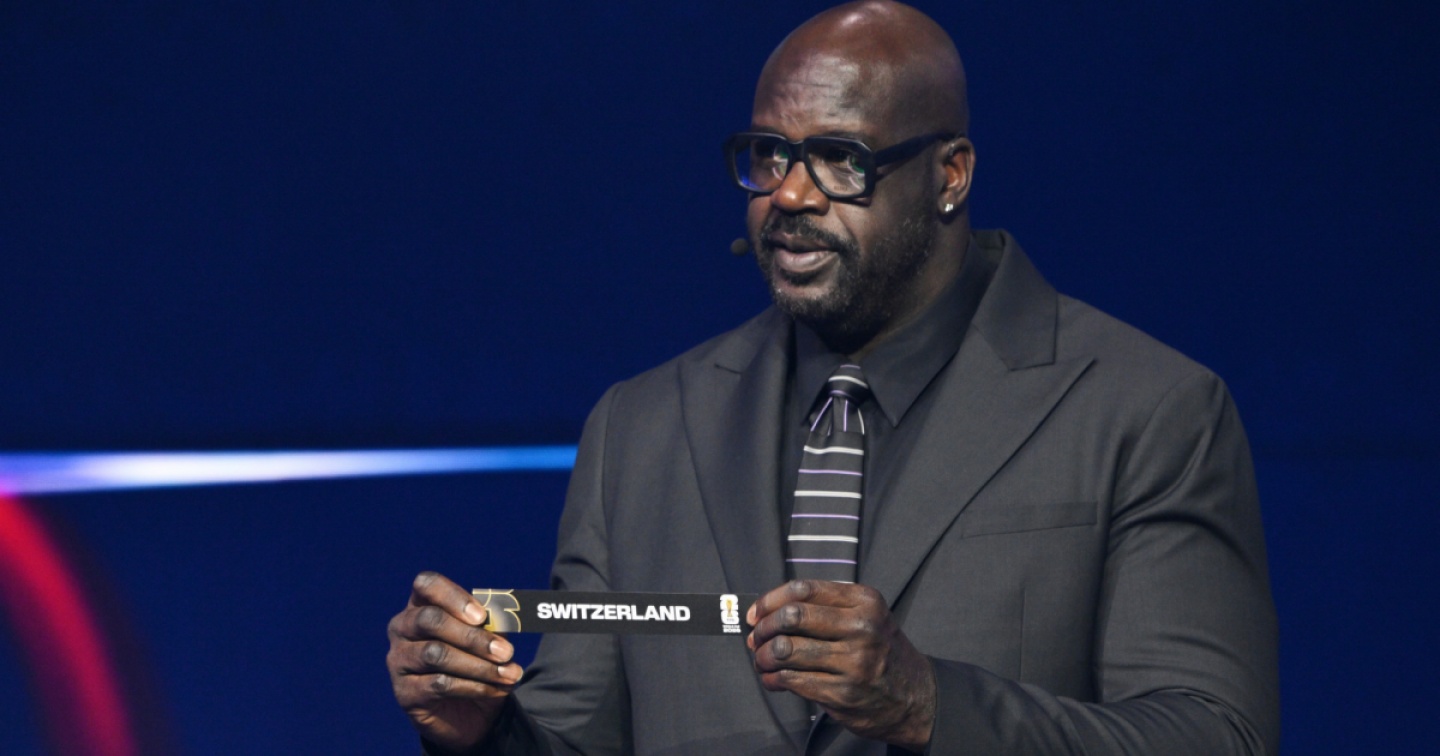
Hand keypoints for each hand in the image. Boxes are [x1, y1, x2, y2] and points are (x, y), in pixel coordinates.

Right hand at [387, 571, 524, 751]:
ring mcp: (399, 660)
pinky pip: (439, 684)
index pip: (426, 584)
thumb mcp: (488, 639)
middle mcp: (402, 628)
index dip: (454, 597)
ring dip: (479, 665)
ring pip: (436, 654)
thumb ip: (492, 625)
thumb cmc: (476, 662)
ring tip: (510, 674)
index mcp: (421, 604)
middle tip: (506, 652)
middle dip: (473, 637)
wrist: (468, 713)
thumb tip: (505, 618)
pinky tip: (497, 689)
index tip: (482, 616)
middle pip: (430, 620)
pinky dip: (475, 686)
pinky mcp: (404, 692)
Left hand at [747, 580, 935, 750]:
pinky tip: (773, 680)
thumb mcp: (866, 616)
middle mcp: (862, 628)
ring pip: (786, 650)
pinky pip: (792, 680)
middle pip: (792, 617)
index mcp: (865, 601)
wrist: (915, 697)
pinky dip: (773, 680)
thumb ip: (824, 608)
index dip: (770, 601)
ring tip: (763, 661)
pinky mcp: (843, 694)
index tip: (755, 614)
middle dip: (765, 629)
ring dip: (764, 657)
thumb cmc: (880, 651)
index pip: (803, 590)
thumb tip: (766, 614)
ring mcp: (853, 662)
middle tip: (756, 639)